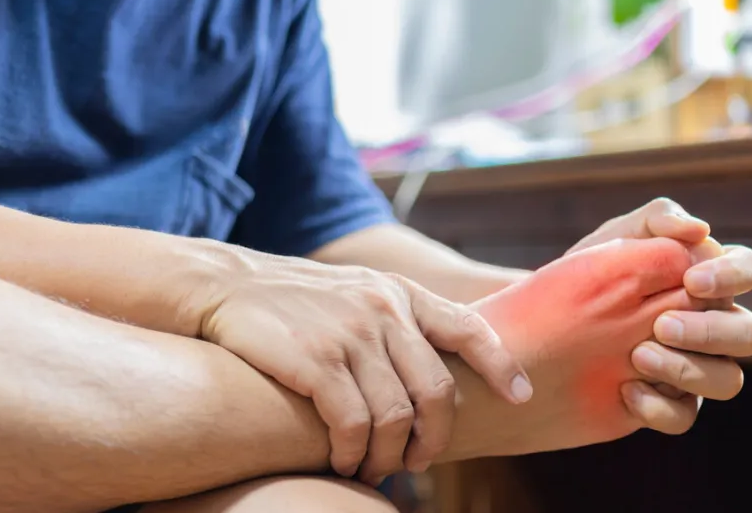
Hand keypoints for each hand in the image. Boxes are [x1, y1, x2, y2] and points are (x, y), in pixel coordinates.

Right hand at [198, 249, 530, 483]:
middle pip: (437, 390)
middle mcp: (384, 310)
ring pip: (396, 416)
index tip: (522, 396)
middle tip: (417, 461)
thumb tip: (437, 371)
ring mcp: (351, 335)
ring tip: (374, 467)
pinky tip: (343, 459)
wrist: (229, 284)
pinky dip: (353, 452)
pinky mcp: (315, 360)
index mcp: (401, 293)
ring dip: (389, 455)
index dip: (501, 366)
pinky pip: (353, 423)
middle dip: (434, 437)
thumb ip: (399, 320)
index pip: (469, 328)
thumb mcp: (359, 292)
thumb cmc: (298, 301)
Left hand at [567, 198, 751, 433]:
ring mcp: (698, 368)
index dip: (733, 277)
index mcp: (712, 279)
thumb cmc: (594, 268)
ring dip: (690, 369)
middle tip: (661, 324)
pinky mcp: (671, 403)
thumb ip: (656, 221)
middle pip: (750, 334)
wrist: (547, 315)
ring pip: (728, 380)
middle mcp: (716, 327)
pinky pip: (684, 416)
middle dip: (710, 330)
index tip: (692, 281)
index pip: (749, 271)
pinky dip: (659, 406)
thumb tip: (699, 230)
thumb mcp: (618, 237)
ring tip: (638, 355)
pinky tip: (626, 390)